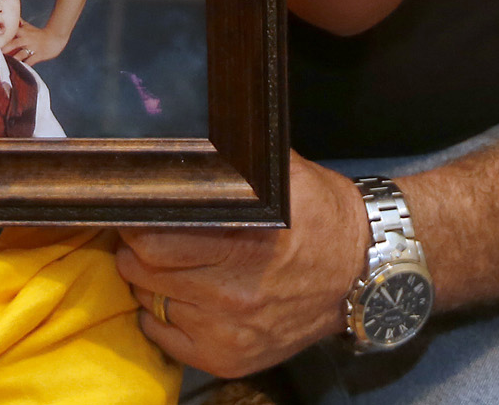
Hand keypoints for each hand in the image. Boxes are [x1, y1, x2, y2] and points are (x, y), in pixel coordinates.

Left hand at [7, 19, 67, 65]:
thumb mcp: (29, 27)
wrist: (55, 37)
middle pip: (13, 44)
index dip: (2, 37)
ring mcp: (32, 48)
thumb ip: (19, 23)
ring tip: (5, 65)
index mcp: (23, 32)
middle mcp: (27, 40)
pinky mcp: (38, 55)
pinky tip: (17, 71)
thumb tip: (12, 18)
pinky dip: (23, 66)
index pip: (11, 33)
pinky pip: (29, 62)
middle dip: (5, 50)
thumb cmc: (40, 33)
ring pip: (20, 55)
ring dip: (13, 60)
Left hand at [118, 155, 368, 376]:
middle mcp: (234, 294)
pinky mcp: (229, 358)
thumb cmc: (321, 217)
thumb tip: (190, 141)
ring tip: (171, 263)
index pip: (154, 238)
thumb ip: (236, 160)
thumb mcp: (284, 176)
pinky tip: (181, 295)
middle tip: (147, 232)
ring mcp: (229, 332)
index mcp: (244, 244)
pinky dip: (162, 315)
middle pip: (143, 270)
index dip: (138, 220)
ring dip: (150, 280)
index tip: (139, 208)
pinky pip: (164, 339)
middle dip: (136, 247)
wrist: (363, 274)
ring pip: (150, 302)